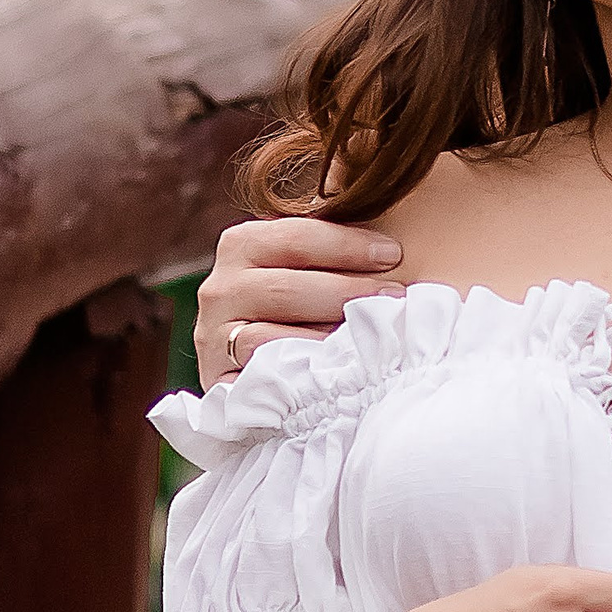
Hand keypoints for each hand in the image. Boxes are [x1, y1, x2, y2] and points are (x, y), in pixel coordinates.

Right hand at [197, 215, 403, 384]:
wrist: (263, 370)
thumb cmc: (302, 306)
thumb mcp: (312, 267)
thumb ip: (336, 248)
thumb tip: (391, 232)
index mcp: (241, 245)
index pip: (296, 237)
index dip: (347, 244)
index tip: (393, 254)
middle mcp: (219, 287)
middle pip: (287, 287)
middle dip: (348, 291)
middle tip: (396, 296)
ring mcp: (215, 336)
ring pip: (271, 334)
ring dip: (328, 335)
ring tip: (373, 334)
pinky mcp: (220, 378)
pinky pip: (265, 373)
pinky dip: (303, 369)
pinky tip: (338, 366)